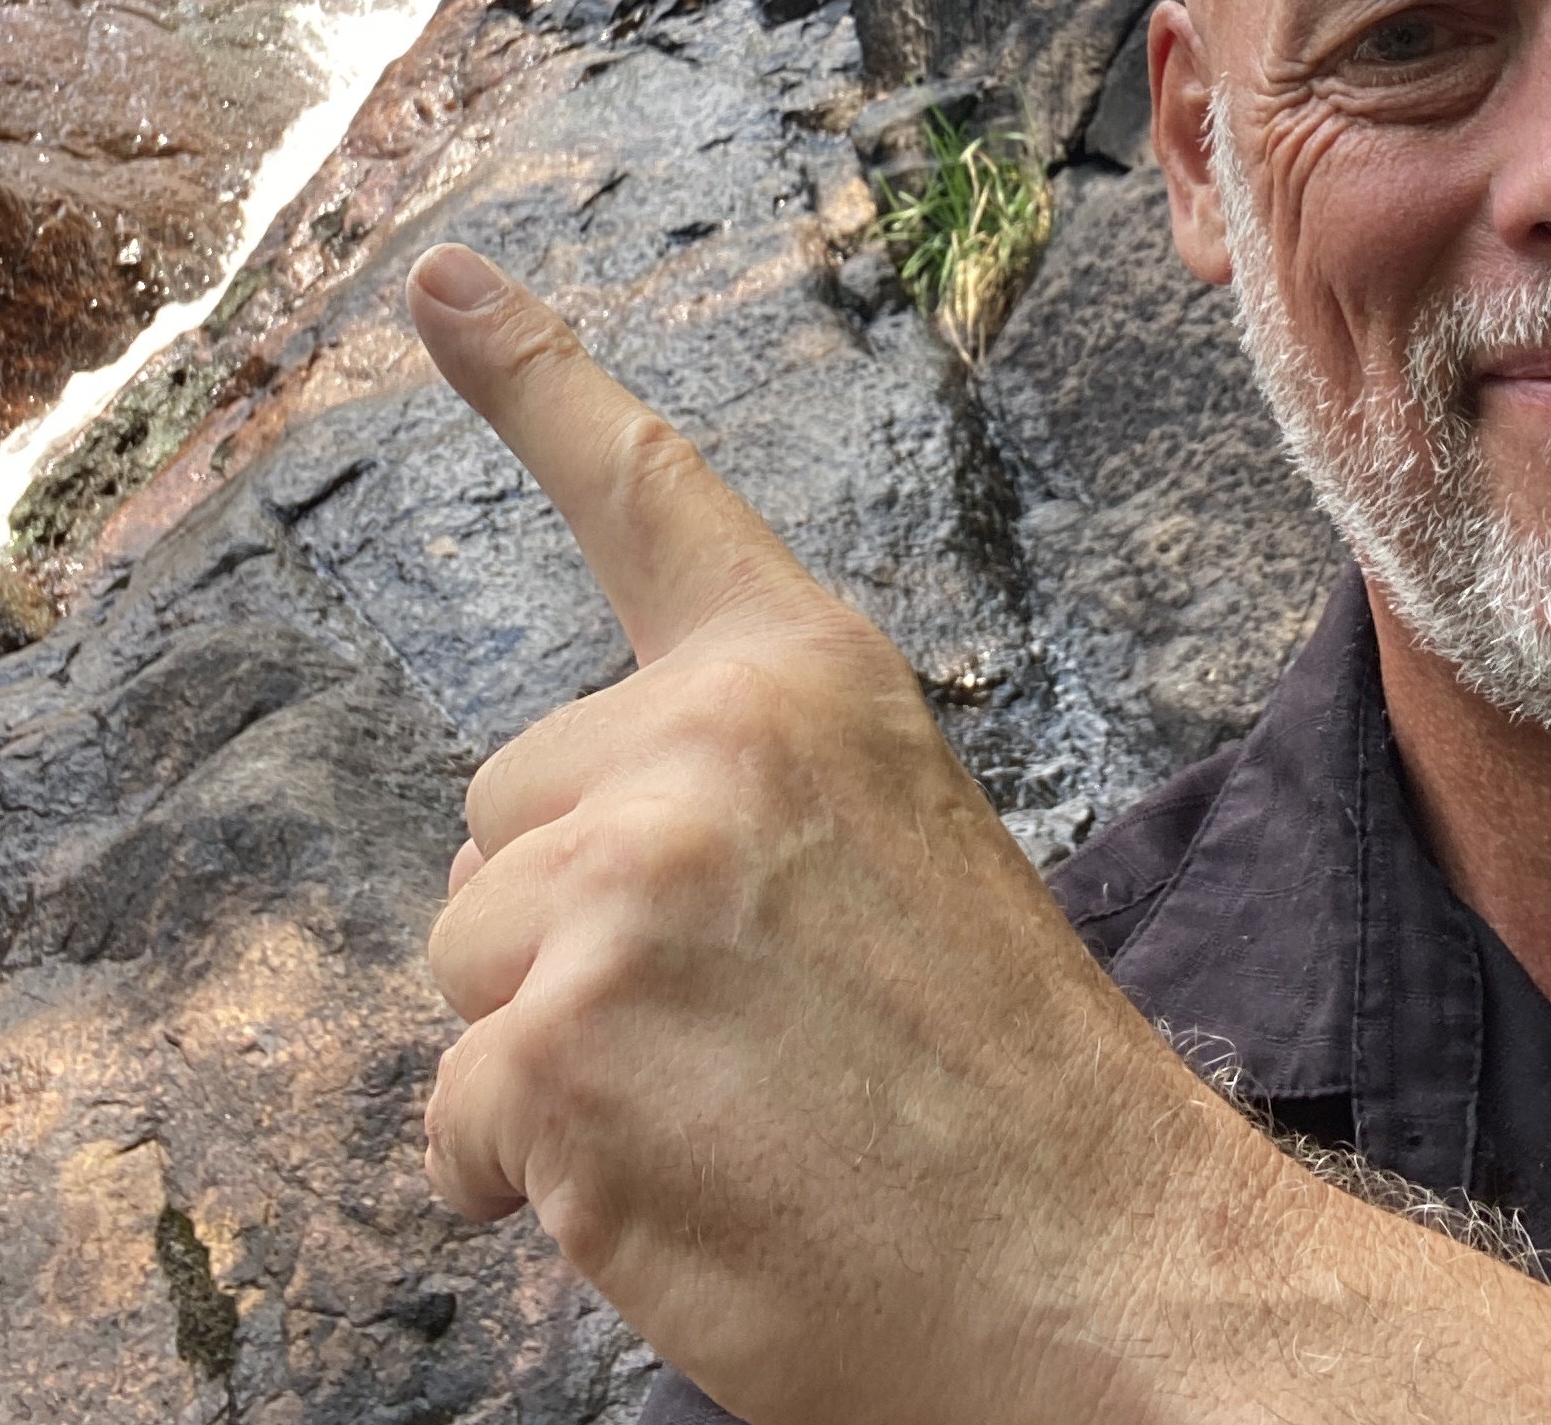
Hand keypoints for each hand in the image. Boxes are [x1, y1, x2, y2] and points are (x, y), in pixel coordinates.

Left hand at [406, 241, 1220, 1424]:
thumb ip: (736, 786)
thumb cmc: (1006, 1082)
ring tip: (723, 1109)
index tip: (439, 276)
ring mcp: (623, 886)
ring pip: (466, 963)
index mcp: (802, 670)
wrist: (1111, 1275)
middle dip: (572, 926)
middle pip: (499, 816)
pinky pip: (453, 1116)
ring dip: (551, 1055)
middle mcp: (702, 740)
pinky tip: (673, 1192)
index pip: (642, 490)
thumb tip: (568, 840)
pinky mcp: (561, 1048)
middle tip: (740, 1026)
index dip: (527, 375)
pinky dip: (529, 1180)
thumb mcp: (892, 844)